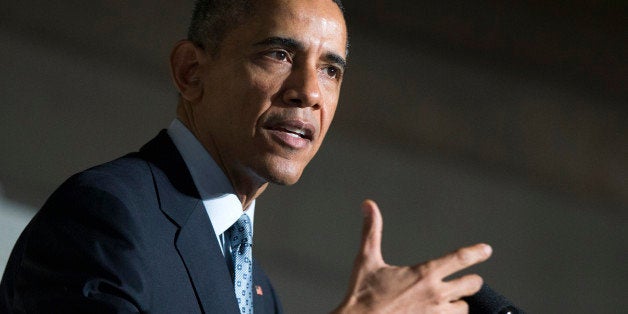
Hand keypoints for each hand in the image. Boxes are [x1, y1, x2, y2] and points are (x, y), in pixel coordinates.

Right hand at [332, 199, 492, 313]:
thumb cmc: (362, 295)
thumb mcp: (366, 259)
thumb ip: (371, 231)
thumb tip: (368, 206)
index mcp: (424, 274)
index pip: (460, 259)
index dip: (476, 252)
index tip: (486, 250)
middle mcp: (435, 294)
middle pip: (471, 285)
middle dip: (471, 281)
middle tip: (469, 280)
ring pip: (463, 308)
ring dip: (459, 303)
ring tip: (453, 300)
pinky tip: (441, 313)